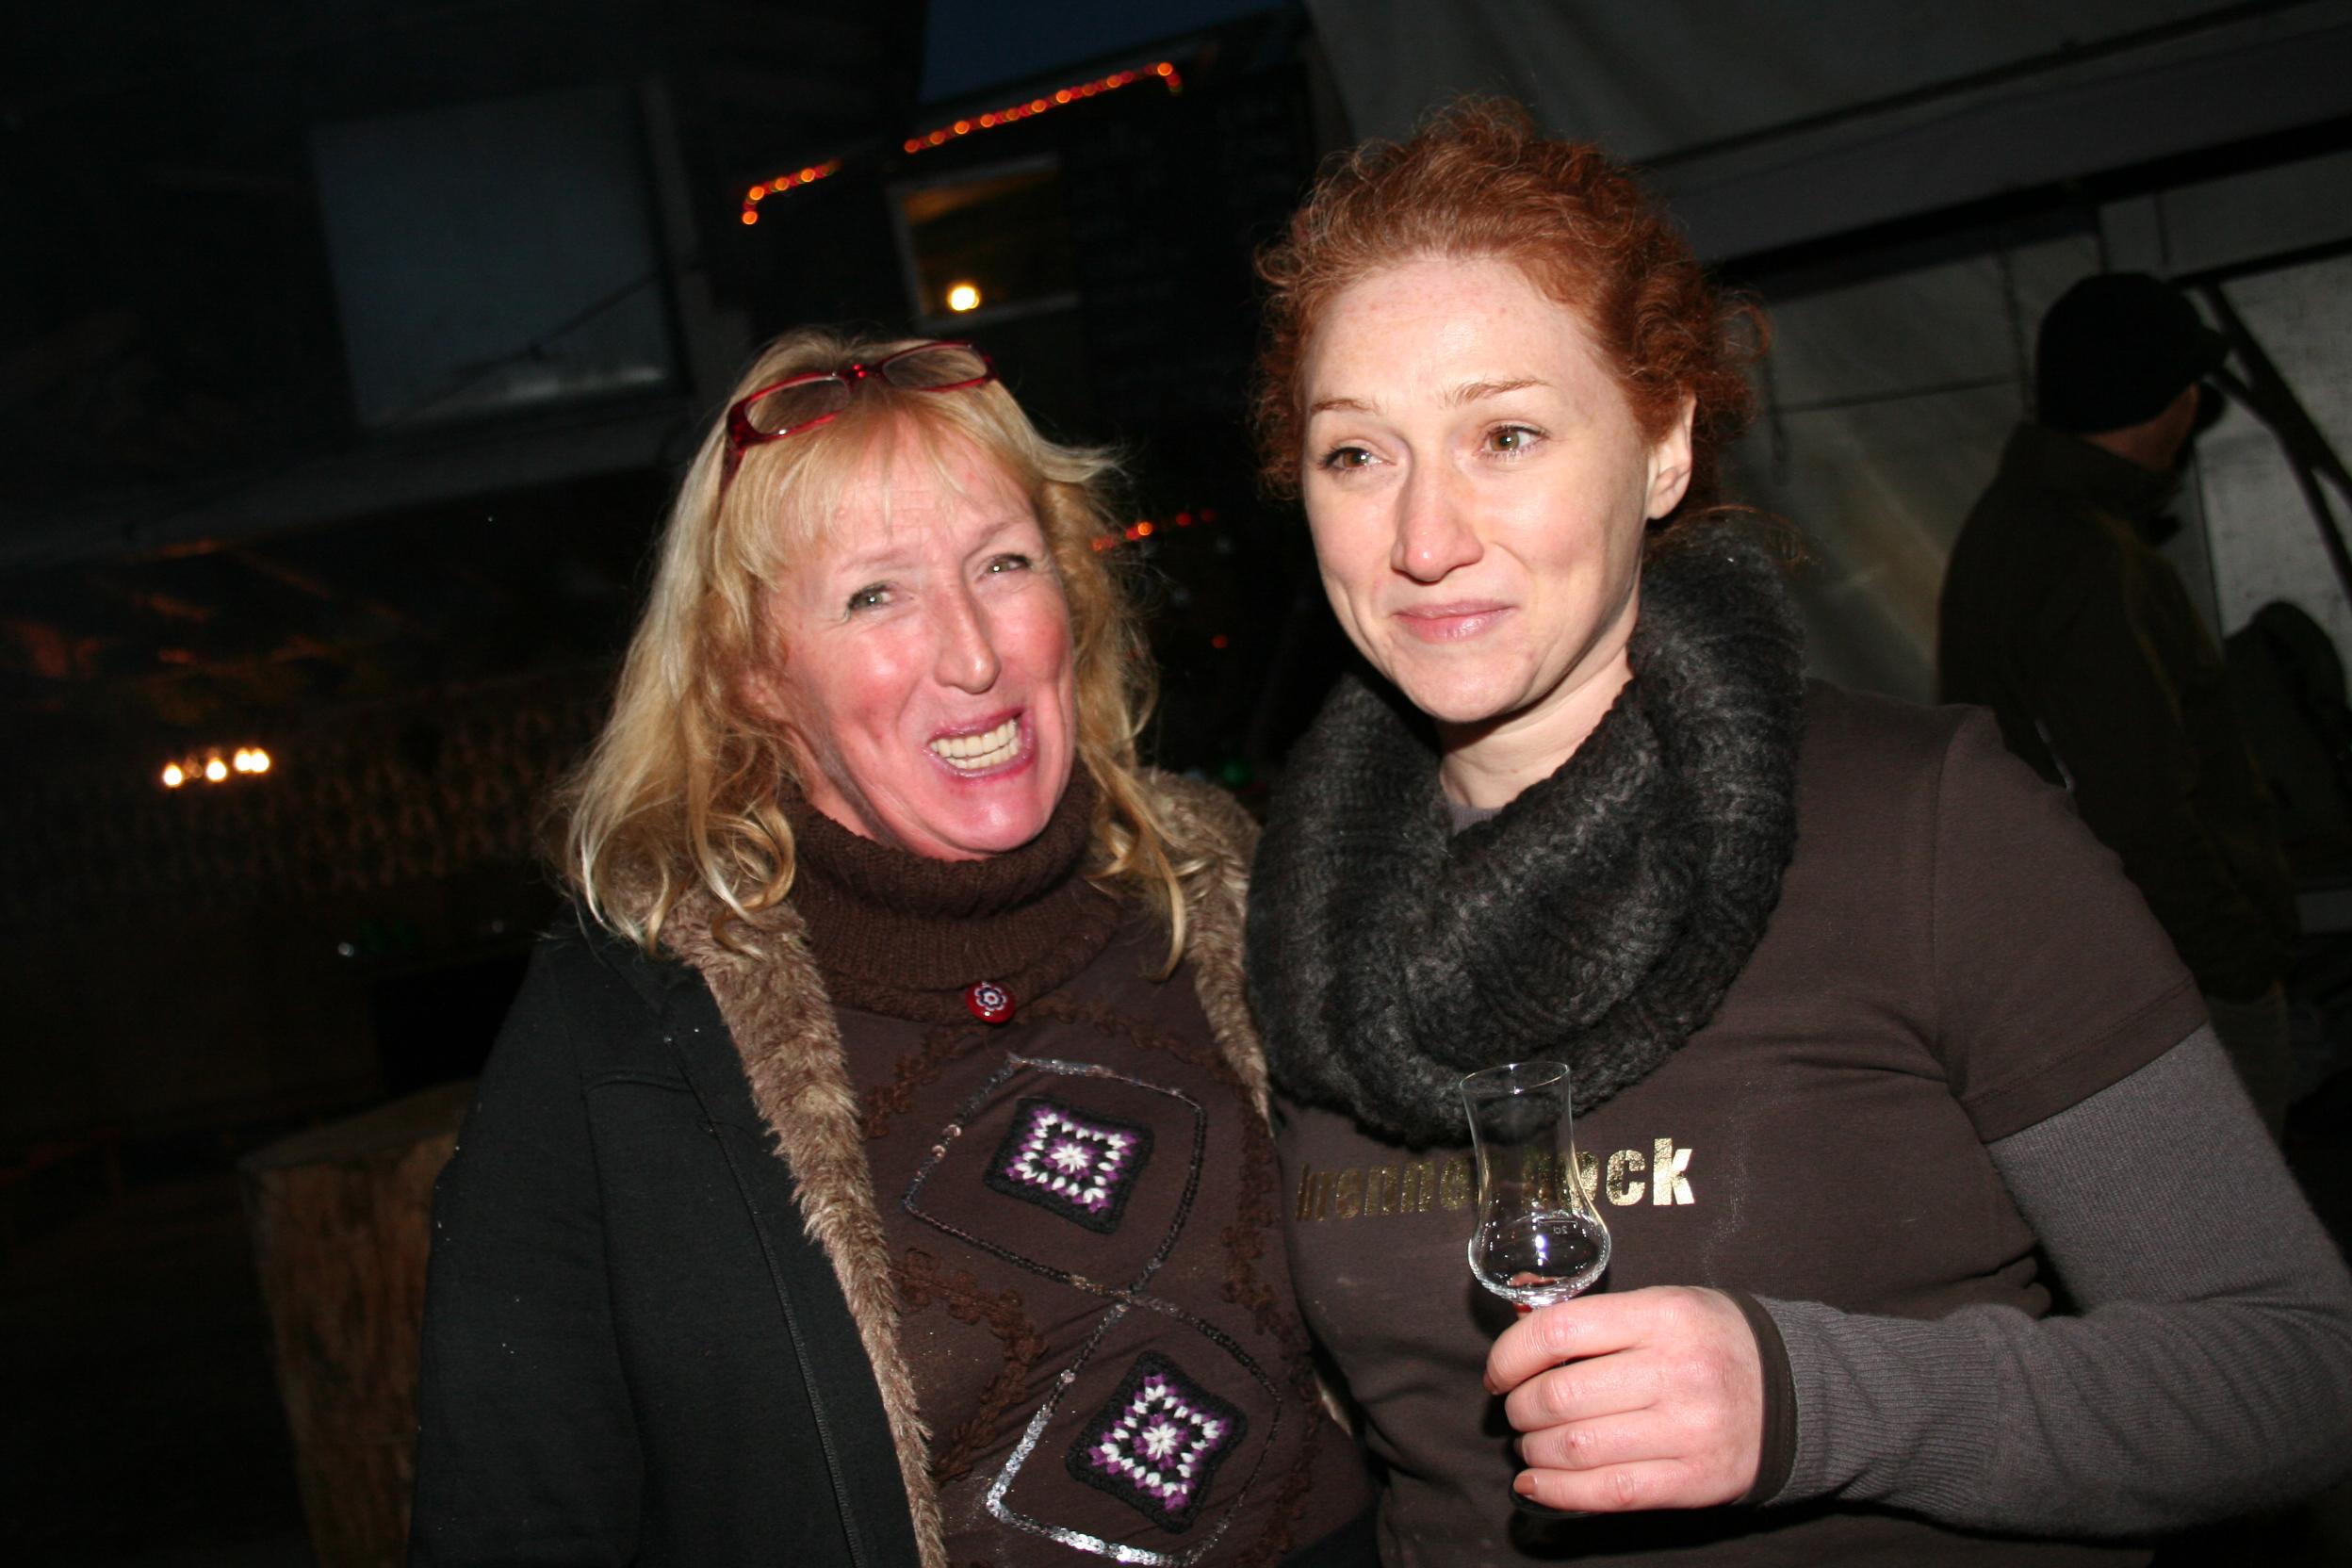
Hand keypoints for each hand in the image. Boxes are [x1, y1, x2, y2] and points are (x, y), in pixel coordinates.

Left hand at [1482, 1285, 1763, 1513]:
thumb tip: (1519, 1323)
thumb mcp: (1666, 1304)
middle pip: (1560, 1396)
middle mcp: (1676, 1372)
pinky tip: (1536, 1484)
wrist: (1798, 1393)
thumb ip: (1599, 1317)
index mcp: (1663, 1316)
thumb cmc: (1714, 1342)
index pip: (1559, 1331)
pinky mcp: (1695, 1480)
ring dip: (1534, 1450)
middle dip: (1520, 1408)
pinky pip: (1609, 1491)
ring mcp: (1688, 1430)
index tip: (1499, 1373)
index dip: (1511, 1355)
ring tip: (1532, 1443)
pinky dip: (1558, 1492)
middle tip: (1517, 1410)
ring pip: (1576, 1448)